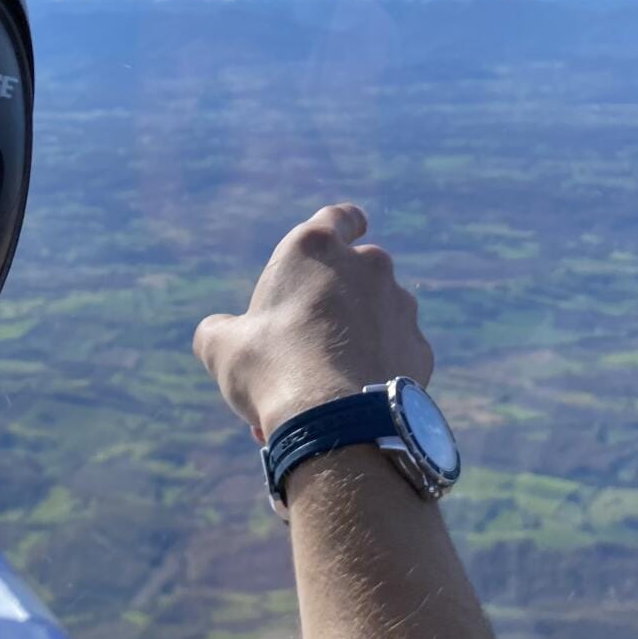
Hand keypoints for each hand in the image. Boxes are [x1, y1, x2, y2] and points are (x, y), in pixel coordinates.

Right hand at [193, 203, 432, 439]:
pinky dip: (377, 368)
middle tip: (304, 344)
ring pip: (377, 317)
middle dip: (335, 301)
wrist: (338, 422)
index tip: (348, 230)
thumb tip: (218, 332)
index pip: (339, 216)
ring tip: (323, 388)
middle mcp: (367, 266)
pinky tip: (352, 402)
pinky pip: (395, 353)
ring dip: (355, 340)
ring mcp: (400, 306)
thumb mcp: (221, 347)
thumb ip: (220, 329)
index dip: (344, 223)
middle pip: (356, 272)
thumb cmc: (273, 369)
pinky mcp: (420, 348)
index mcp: (315, 248)